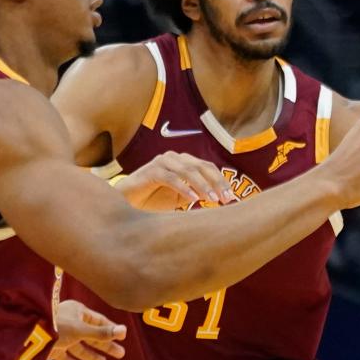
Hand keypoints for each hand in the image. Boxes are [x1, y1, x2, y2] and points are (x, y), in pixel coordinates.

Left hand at [49, 299, 127, 359]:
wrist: (27, 333)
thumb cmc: (57, 325)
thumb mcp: (81, 330)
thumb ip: (102, 333)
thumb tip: (124, 331)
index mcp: (77, 312)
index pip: (99, 321)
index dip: (110, 330)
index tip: (122, 338)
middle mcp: (69, 322)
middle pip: (91, 335)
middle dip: (105, 345)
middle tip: (120, 354)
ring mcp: (59, 335)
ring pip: (78, 346)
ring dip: (90, 354)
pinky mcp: (50, 347)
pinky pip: (62, 355)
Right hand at [118, 151, 235, 210]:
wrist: (128, 201)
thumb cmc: (155, 199)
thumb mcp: (181, 198)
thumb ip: (198, 195)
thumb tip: (219, 199)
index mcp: (184, 162)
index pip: (208, 168)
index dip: (222, 181)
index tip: (231, 197)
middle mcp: (175, 158)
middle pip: (202, 167)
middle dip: (216, 183)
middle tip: (226, 198)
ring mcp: (163, 162)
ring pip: (188, 171)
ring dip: (202, 186)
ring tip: (212, 200)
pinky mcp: (151, 170)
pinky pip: (171, 178)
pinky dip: (183, 188)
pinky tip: (192, 200)